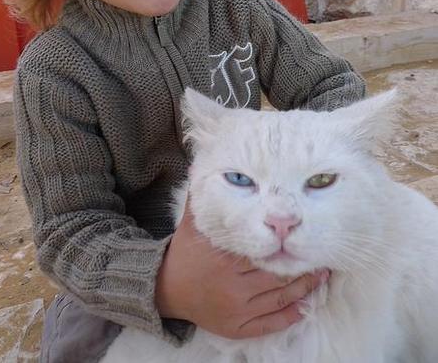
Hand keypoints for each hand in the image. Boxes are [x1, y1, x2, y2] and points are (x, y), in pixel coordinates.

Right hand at [155, 201, 328, 338]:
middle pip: (277, 275)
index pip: (263, 250)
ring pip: (280, 298)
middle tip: (322, 254)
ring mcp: (237, 310)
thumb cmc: (186, 253)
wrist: (167, 290)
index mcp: (225, 259)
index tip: (302, 234)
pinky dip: (292, 314)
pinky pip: (271, 323)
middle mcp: (232, 286)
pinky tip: (306, 304)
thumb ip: (201, 197)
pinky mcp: (238, 327)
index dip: (285, 244)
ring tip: (322, 274)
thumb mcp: (192, 223)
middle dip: (302, 266)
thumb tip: (204, 161)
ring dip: (305, 288)